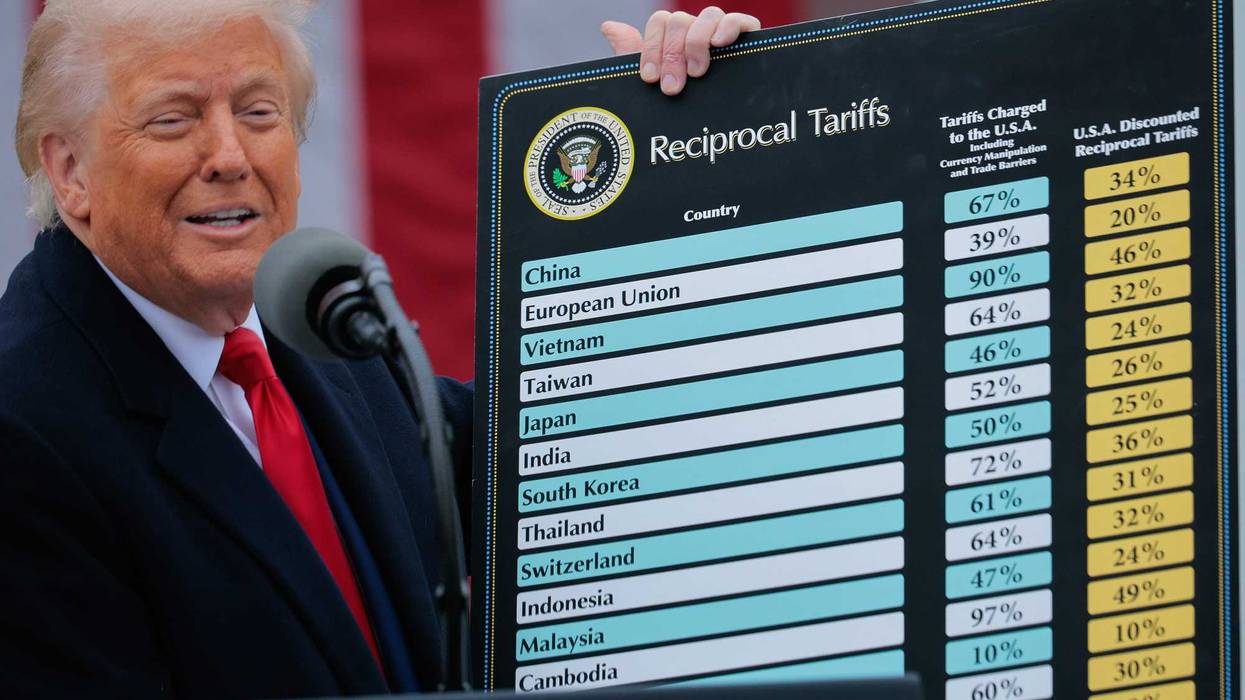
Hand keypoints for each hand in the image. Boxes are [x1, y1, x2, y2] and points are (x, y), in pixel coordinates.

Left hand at [601, 7, 760, 95]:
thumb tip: (608, 27)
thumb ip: (630, 55)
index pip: (660, 22)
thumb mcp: (655, 84)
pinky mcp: (748, 41)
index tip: (650, 78)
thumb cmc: (683, 107)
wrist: (721, 134)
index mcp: (675, 39)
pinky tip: (720, 44)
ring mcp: (722, 34)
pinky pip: (738, 20)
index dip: (652, 47)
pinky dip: (728, 27)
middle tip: (672, 87)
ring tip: (697, 73)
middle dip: (671, 54)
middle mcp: (697, 32)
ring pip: (708, 14)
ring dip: (697, 43)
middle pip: (680, 20)